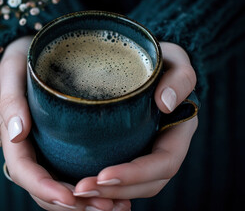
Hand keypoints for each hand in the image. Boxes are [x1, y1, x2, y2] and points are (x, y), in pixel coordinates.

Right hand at [0, 36, 124, 210]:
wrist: (42, 49)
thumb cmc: (27, 55)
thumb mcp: (14, 66)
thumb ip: (11, 97)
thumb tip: (15, 133)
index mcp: (15, 134)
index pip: (24, 171)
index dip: (45, 189)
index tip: (72, 196)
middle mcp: (32, 149)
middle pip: (45, 190)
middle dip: (73, 205)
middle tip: (106, 207)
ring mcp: (48, 152)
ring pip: (63, 190)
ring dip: (87, 205)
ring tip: (119, 207)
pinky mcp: (65, 149)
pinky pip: (76, 178)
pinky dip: (95, 193)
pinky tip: (119, 197)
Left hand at [73, 42, 197, 201]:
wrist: (136, 59)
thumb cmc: (156, 58)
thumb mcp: (173, 59)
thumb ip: (178, 76)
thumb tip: (165, 103)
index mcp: (177, 131)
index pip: (163, 164)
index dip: (136, 175)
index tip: (104, 175)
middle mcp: (162, 147)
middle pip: (146, 185)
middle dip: (114, 192)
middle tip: (80, 190)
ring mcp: (144, 152)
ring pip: (130, 188)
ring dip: (104, 195)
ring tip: (75, 192)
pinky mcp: (124, 151)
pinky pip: (116, 180)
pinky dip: (100, 188)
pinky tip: (75, 186)